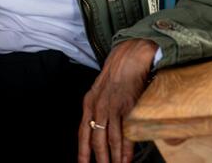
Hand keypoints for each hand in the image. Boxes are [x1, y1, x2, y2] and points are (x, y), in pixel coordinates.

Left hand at [78, 38, 157, 162]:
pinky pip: (126, 133)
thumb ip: (98, 111)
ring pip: (110, 140)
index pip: (83, 133)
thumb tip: (101, 131)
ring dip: (113, 158)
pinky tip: (125, 160)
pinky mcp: (128, 108)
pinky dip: (126, 150)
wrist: (129, 58)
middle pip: (96, 140)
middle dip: (99, 159)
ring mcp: (112, 108)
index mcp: (88, 104)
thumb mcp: (100, 93)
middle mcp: (97, 107)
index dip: (82, 151)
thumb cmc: (116, 77)